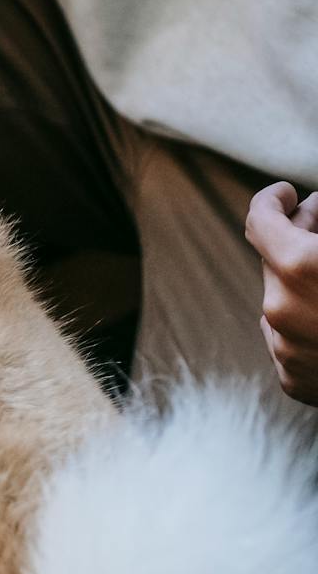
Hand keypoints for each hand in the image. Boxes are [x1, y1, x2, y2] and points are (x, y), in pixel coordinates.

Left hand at [245, 181, 317, 405]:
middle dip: (297, 237)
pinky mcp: (293, 379)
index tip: (286, 193)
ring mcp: (284, 349)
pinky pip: (291, 341)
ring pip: (282, 301)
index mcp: (300, 267)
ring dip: (304, 284)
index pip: (261, 221)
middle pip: (274, 259)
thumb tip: (314, 206)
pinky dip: (309, 326)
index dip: (273, 201)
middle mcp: (280, 308)